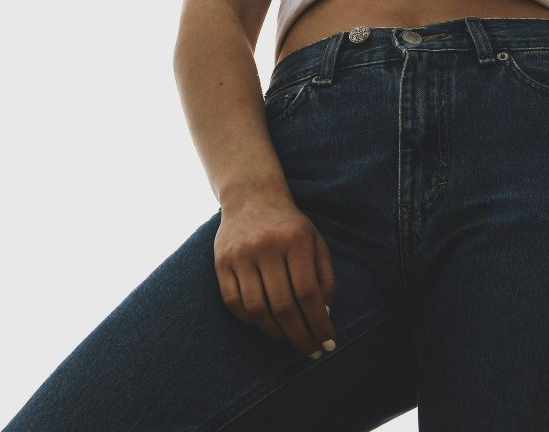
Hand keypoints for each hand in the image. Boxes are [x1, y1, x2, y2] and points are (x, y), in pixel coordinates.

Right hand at [214, 194, 338, 357]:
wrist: (251, 197)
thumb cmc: (290, 227)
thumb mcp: (315, 243)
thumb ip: (324, 277)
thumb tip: (324, 314)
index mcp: (295, 241)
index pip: (308, 293)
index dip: (318, 322)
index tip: (327, 341)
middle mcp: (266, 247)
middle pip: (283, 305)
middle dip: (299, 335)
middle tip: (310, 350)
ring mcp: (240, 255)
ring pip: (257, 308)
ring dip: (275, 332)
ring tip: (288, 338)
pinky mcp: (221, 263)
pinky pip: (234, 303)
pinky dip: (250, 320)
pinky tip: (265, 324)